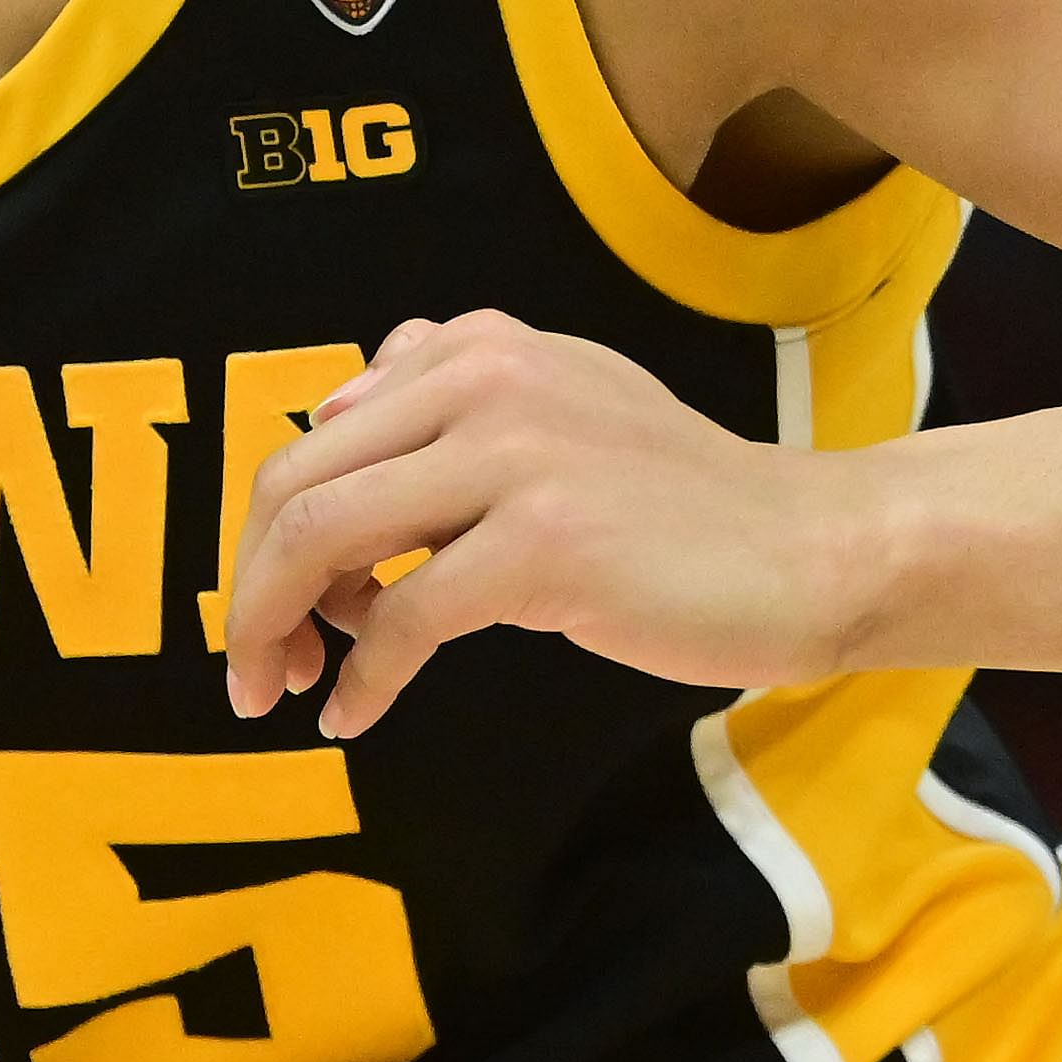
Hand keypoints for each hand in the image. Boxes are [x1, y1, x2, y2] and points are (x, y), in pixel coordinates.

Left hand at [218, 312, 873, 736]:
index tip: (281, 604)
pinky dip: (361, 682)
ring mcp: (517, 459)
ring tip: (287, 690)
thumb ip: (458, 388)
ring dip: (275, 630)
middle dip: (249, 587)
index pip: (316, 434)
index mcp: (484, 345)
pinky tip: (357, 716)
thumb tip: (335, 401)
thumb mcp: (570, 403)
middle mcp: (489, 381)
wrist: (812, 549)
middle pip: (294, 484)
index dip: (269, 531)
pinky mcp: (545, 545)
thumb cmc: (686, 503)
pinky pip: (400, 622)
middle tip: (257, 666)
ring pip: (320, 541)